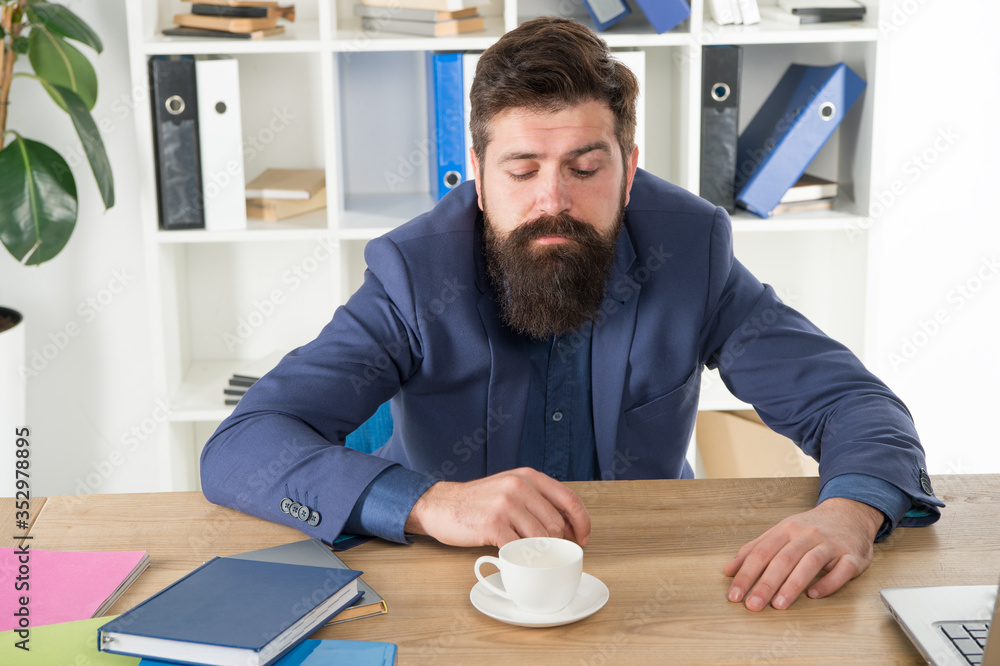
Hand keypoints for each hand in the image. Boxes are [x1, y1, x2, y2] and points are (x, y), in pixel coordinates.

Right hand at [404, 467, 590, 547]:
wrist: (441, 505)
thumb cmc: (479, 501)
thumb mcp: (511, 488)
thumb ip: (538, 500)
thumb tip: (569, 526)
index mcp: (529, 476)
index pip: (570, 499)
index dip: (582, 523)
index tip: (582, 539)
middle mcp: (520, 486)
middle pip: (557, 525)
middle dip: (556, 543)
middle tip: (547, 552)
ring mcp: (506, 505)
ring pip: (541, 538)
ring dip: (538, 553)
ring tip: (528, 555)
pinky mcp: (494, 524)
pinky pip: (520, 549)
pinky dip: (521, 559)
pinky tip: (515, 559)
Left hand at [723, 497, 883, 610]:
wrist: (850, 514)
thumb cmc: (810, 528)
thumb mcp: (780, 532)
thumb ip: (755, 550)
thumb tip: (729, 570)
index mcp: (786, 529)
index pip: (761, 552)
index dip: (746, 574)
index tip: (735, 595)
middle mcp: (807, 535)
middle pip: (783, 559)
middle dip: (766, 584)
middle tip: (752, 605)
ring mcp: (831, 545)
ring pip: (810, 563)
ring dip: (793, 584)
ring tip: (778, 605)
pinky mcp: (852, 556)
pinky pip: (842, 570)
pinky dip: (828, 583)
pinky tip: (814, 595)